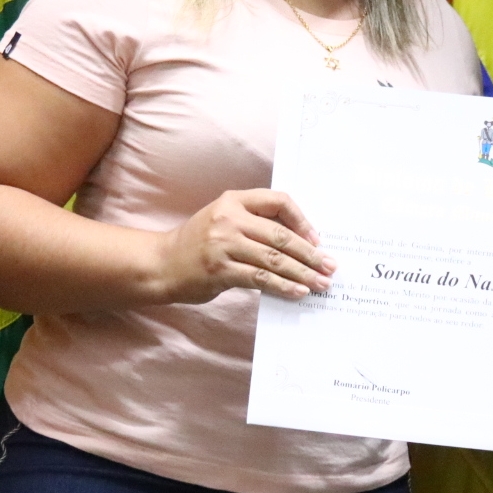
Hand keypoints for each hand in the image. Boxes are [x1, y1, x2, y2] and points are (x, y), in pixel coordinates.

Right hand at [155, 189, 334, 303]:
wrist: (161, 264)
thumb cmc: (199, 243)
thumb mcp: (224, 221)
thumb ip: (255, 224)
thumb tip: (301, 242)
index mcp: (233, 200)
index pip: (278, 201)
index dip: (302, 220)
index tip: (317, 240)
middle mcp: (229, 218)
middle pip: (281, 235)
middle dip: (311, 254)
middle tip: (330, 267)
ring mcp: (223, 244)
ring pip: (274, 259)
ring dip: (302, 274)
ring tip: (321, 284)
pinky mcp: (220, 270)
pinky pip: (260, 278)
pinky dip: (283, 286)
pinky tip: (298, 292)